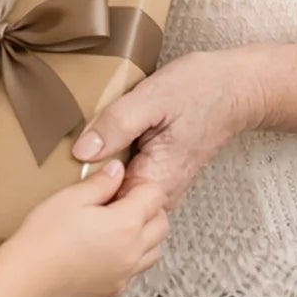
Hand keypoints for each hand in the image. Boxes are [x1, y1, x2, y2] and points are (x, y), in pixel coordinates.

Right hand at [0, 162, 169, 296]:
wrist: (27, 279)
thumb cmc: (45, 237)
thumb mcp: (72, 197)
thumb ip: (101, 182)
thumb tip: (117, 170)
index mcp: (126, 224)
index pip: (155, 197)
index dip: (141, 184)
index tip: (123, 182)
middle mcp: (133, 252)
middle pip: (162, 225)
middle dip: (149, 209)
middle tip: (123, 200)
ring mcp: (125, 275)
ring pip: (154, 251)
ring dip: (145, 235)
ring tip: (117, 226)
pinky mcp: (113, 291)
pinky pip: (134, 271)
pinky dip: (129, 258)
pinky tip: (104, 250)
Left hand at [71, 49, 267, 210]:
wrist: (236, 88)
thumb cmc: (199, 90)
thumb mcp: (152, 98)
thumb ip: (117, 125)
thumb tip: (82, 152)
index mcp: (156, 180)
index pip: (109, 208)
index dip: (81, 194)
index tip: (60, 178)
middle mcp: (161, 192)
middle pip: (111, 206)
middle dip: (84, 193)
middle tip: (59, 168)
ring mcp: (162, 186)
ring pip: (119, 196)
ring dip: (96, 183)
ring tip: (71, 162)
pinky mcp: (161, 174)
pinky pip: (127, 183)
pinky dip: (110, 172)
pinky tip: (98, 153)